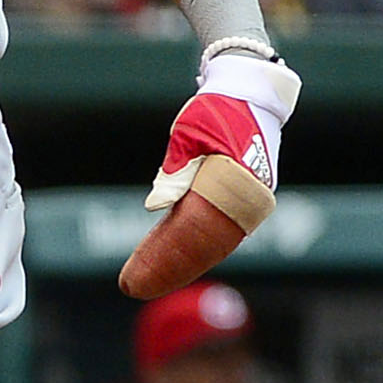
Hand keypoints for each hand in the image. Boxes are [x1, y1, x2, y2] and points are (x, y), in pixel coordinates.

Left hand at [119, 40, 298, 297]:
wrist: (249, 96)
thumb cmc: (215, 111)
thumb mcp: (189, 133)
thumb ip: (175, 170)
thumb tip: (156, 207)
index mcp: (236, 182)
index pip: (195, 231)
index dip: (166, 257)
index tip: (138, 275)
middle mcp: (246, 201)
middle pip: (202, 248)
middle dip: (167, 270)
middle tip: (132, 287)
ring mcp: (246, 205)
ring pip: (208, 246)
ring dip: (177, 264)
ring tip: (143, 281)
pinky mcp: (239, 203)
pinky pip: (212, 234)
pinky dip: (188, 249)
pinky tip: (163, 262)